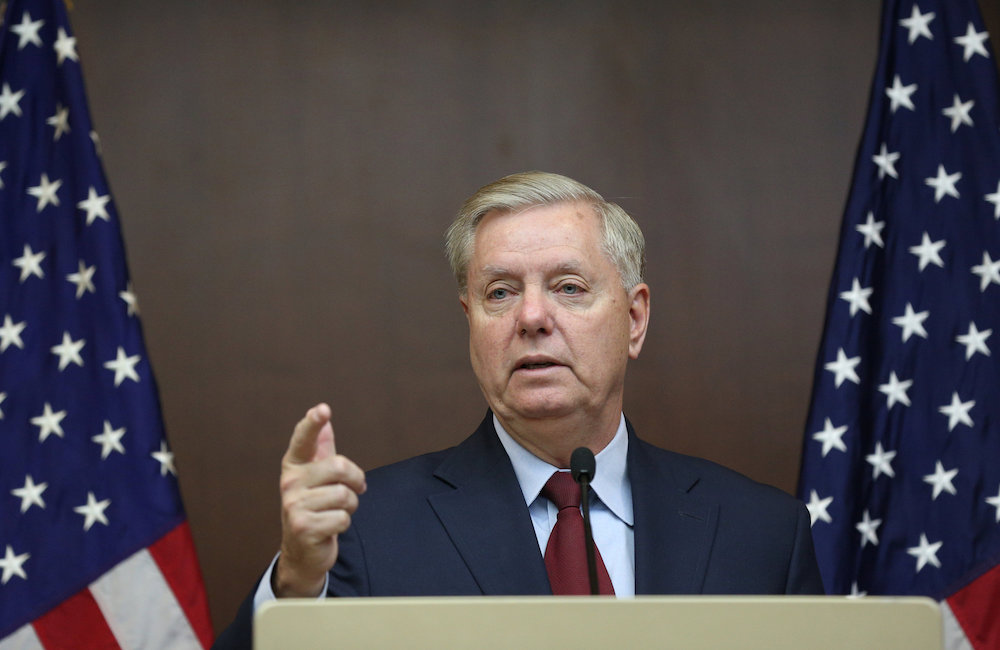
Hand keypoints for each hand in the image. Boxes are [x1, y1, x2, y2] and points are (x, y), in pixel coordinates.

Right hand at [274, 403, 365, 596]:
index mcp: (294, 467)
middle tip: (353, 490)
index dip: (313, 424)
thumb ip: (320, 449)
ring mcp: (294, 506)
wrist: (302, 552)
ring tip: (337, 511)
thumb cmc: (314, 508)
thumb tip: (323, 418)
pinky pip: (343, 518)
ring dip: (350, 506)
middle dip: (355, 481)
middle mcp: (290, 483)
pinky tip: (330, 527)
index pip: (304, 440)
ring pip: (344, 495)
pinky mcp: (304, 528)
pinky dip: (344, 523)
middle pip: (339, 467)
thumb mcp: (316, 478)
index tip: (322, 410)